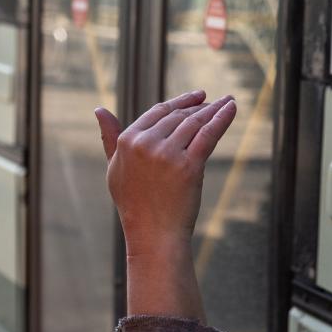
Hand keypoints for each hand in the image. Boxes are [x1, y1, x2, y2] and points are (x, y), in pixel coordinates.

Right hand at [94, 90, 237, 319]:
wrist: (153, 235)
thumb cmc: (134, 204)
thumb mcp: (115, 168)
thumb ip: (109, 137)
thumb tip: (99, 109)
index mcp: (127, 141)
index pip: (158, 112)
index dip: (180, 102)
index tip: (197, 96)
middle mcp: (145, 143)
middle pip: (178, 116)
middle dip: (199, 106)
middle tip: (216, 101)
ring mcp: (168, 154)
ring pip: (195, 123)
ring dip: (214, 109)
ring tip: (227, 102)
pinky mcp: (189, 166)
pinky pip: (209, 134)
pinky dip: (223, 118)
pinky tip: (232, 107)